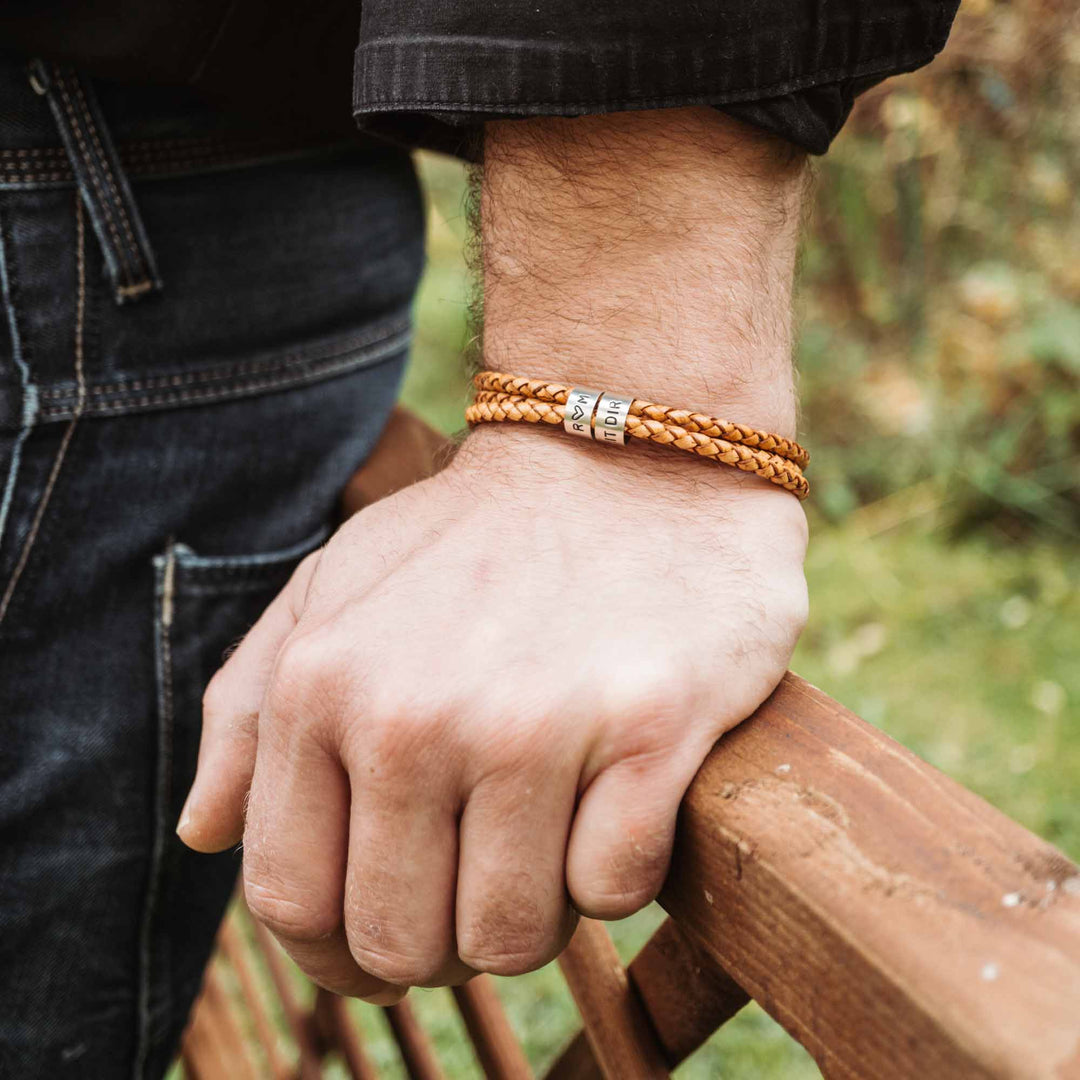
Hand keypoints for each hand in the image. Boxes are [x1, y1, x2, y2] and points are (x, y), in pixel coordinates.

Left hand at [178, 423, 807, 997]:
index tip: (390, 936)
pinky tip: (615, 798)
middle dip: (442, 940)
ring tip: (548, 836)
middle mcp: (413, 714)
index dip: (338, 951)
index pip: (293, 900)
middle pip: (399, 941)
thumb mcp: (335, 587)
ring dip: (532, 911)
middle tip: (484, 876)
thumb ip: (248, 707)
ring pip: (508, 935)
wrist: (629, 462)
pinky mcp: (650, 729)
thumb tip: (204, 833)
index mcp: (323, 686)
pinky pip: (613, 888)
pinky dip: (615, 868)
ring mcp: (533, 724)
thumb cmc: (480, 539)